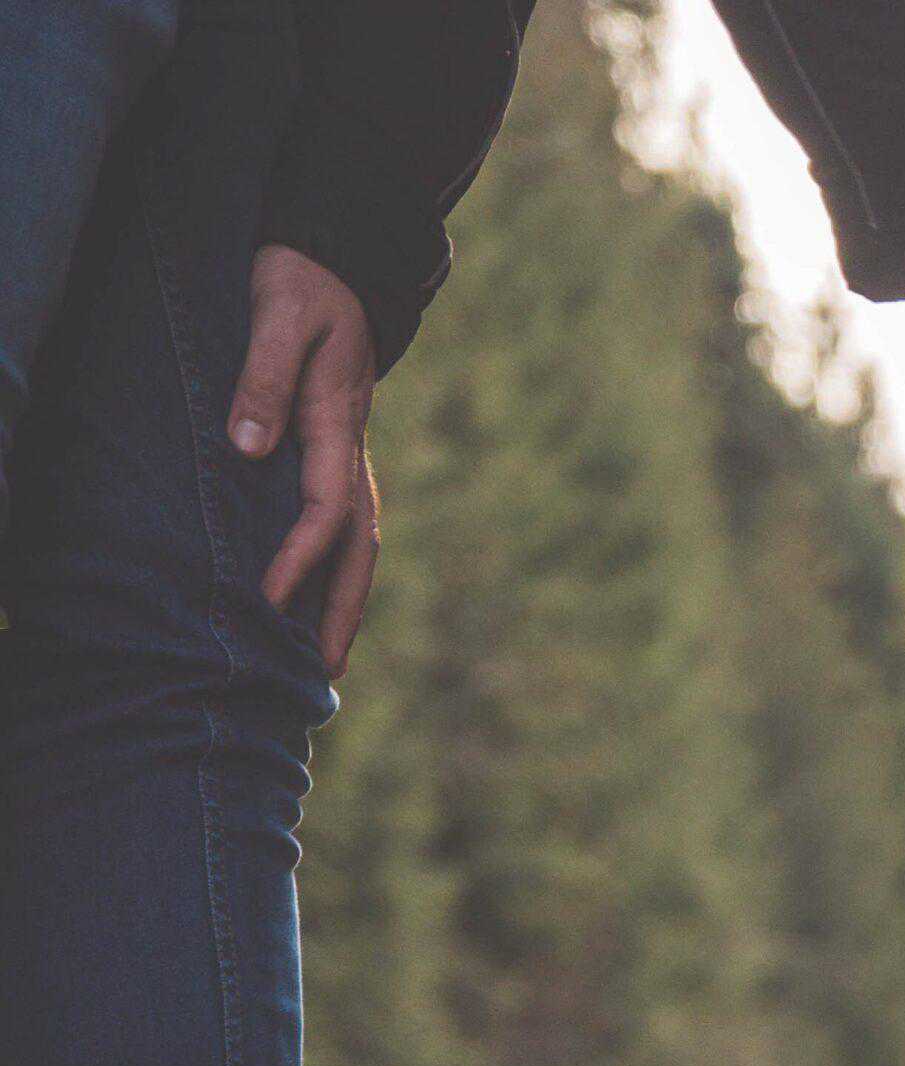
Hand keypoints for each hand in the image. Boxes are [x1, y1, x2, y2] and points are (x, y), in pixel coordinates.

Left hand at [229, 244, 380, 677]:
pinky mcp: (337, 449)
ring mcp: (350, 452)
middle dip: (343, 610)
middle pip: (359, 546)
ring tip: (330, 659)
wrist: (336, 259)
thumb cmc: (299, 282)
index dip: (297, 560)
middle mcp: (351, 449)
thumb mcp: (279, 315)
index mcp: (337, 423)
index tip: (267, 601)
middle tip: (325, 672)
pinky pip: (346, 523)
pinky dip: (339, 568)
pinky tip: (320, 595)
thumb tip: (248, 444)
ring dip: (347, 600)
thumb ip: (265, 376)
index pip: (324, 510)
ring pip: (360, 542)